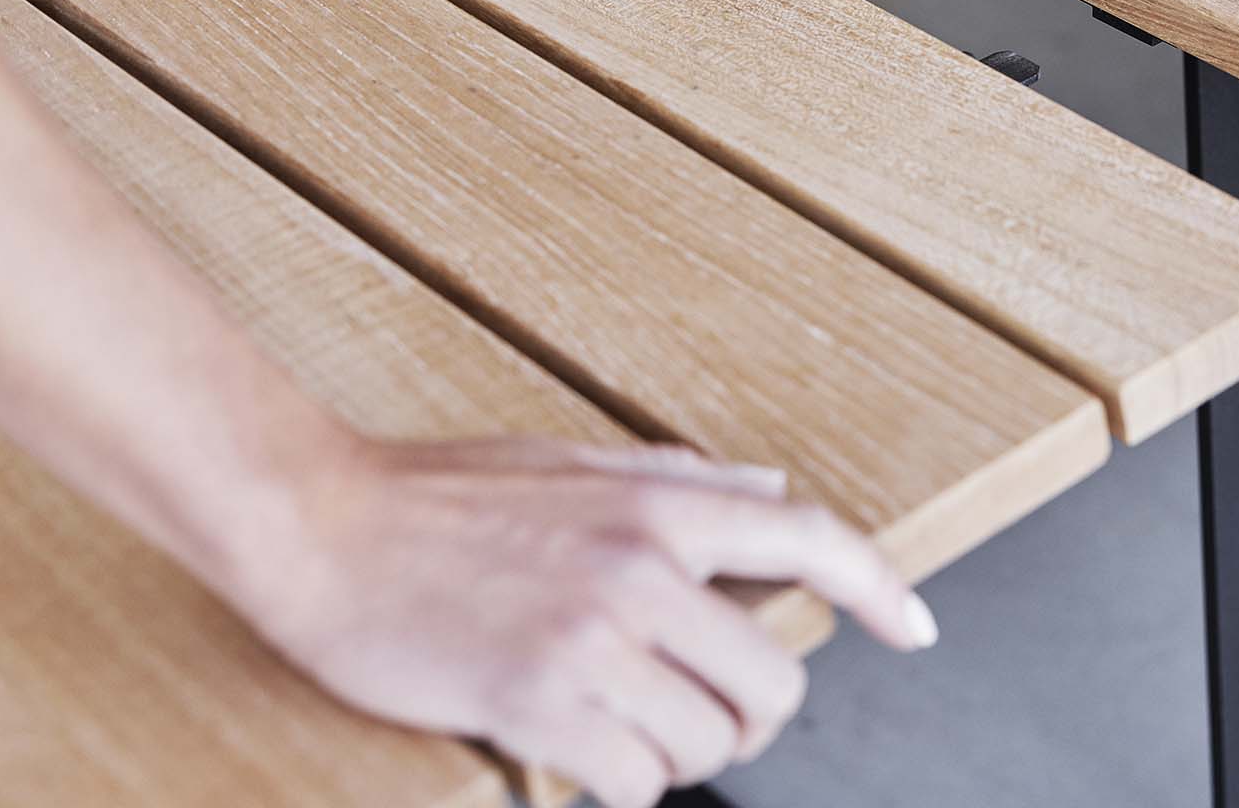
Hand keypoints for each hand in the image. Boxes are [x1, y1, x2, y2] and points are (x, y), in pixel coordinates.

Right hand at [235, 436, 937, 807]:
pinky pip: (635, 783)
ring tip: (619, 719)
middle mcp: (643, 569)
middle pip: (774, 683)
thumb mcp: (575, 464)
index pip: (813, 538)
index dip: (882, 588)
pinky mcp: (537, 704)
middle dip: (750, 714)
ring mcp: (592, 640)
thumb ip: (683, 478)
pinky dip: (621, 780)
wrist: (321, 526)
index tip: (917, 631)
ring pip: (707, 745)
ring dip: (675, 750)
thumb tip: (771, 488)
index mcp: (660, 502)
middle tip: (700, 709)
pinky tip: (579, 744)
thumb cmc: (444, 495)